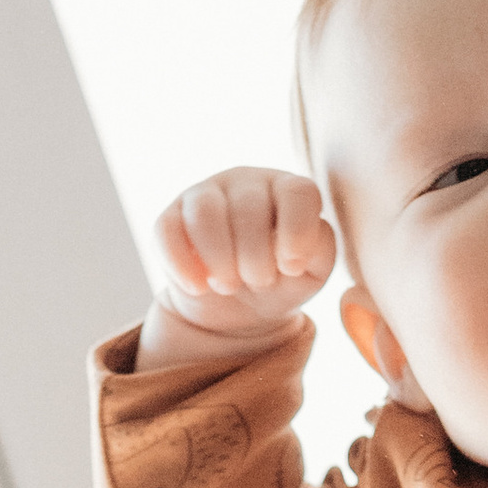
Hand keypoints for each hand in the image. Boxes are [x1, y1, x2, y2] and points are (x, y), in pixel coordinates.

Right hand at [141, 166, 335, 365]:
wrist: (239, 305)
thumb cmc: (282, 280)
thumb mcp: (311, 273)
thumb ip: (320, 251)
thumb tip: (301, 243)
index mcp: (288, 190)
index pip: (299, 192)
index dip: (297, 231)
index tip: (291, 267)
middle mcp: (247, 182)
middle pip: (248, 206)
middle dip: (254, 257)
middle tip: (259, 282)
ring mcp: (205, 194)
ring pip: (205, 212)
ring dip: (219, 258)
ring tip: (229, 286)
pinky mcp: (170, 217)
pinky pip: (166, 230)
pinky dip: (181, 265)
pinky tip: (198, 287)